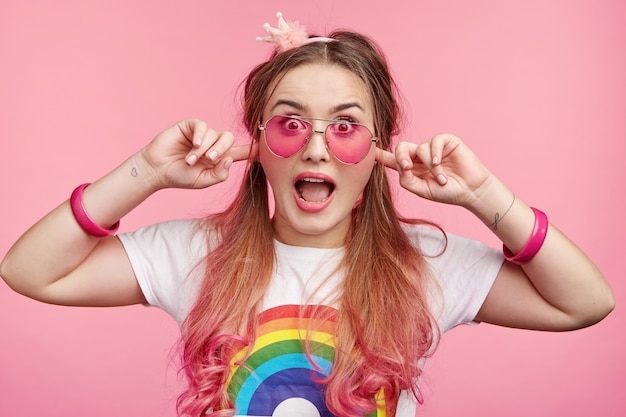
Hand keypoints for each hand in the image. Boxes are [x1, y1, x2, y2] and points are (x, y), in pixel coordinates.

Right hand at [138, 119, 256, 189]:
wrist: (158, 170)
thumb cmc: (180, 177)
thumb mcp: (203, 181)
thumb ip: (219, 174)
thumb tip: (230, 160)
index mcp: (220, 158)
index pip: (241, 152)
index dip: (253, 150)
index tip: (267, 148)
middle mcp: (213, 144)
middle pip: (229, 139)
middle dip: (220, 150)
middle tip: (208, 160)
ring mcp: (203, 134)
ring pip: (215, 134)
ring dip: (204, 148)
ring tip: (190, 159)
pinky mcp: (190, 126)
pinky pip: (202, 126)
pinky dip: (200, 136)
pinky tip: (193, 144)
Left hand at [376, 133, 492, 206]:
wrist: (470, 191)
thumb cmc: (446, 192)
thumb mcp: (422, 190)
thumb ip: (407, 180)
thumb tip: (400, 166)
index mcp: (412, 168)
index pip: (392, 159)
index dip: (380, 155)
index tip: (368, 150)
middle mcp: (420, 156)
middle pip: (402, 148)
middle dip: (401, 157)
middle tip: (407, 168)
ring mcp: (433, 148)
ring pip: (420, 148)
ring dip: (430, 166)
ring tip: (441, 179)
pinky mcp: (446, 142)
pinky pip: (434, 141)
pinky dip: (434, 153)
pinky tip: (439, 164)